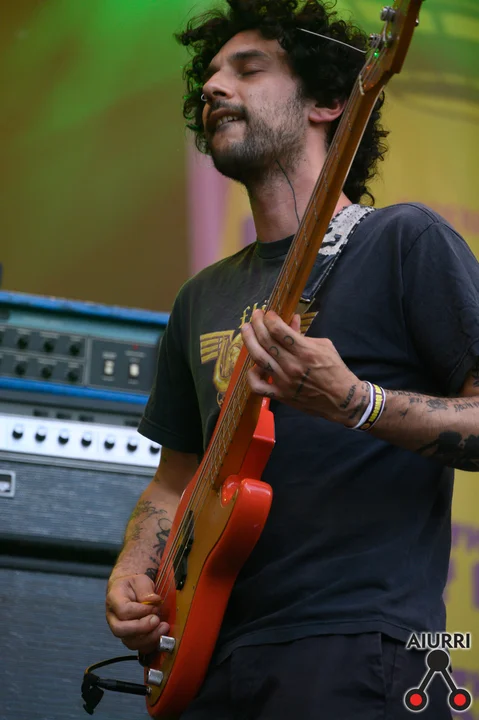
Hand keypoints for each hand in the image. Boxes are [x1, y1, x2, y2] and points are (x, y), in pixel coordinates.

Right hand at [106, 574, 169, 652]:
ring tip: (163, 627)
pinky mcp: (129, 637)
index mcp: (114, 599)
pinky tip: (161, 634)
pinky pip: (138, 647)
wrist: (130, 591)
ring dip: (149, 637)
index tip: (154, 607)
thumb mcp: (140, 580)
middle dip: (142, 628)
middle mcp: (113, 617)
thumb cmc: (134, 585)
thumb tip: (153, 601)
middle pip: (120, 630)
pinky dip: (151, 643)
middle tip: (157, 620)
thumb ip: (145, 589)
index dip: (140, 611)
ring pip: (130, 642)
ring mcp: (120, 629)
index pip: (123, 610)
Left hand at [241, 309, 367, 425]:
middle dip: (257, 324)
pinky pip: (258, 386)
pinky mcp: (280, 395)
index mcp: (305, 351)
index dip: (270, 319)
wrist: (342, 399)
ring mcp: (284, 381)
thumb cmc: (335, 369)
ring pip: (259, 359)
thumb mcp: (324, 346)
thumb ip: (303, 334)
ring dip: (249, 341)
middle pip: (266, 341)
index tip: (269, 313)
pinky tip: (254, 366)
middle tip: (255, 315)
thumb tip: (290, 320)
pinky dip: (252, 375)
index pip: (279, 330)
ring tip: (246, 329)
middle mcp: (292, 365)